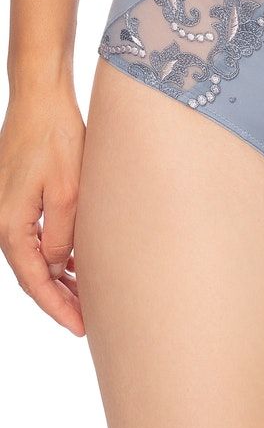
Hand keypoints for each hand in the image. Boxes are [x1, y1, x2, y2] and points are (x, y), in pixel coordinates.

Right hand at [0, 90, 85, 335]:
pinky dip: (58, 255)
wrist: (40, 99)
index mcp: (11, 224)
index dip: (57, 308)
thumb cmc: (55, 138)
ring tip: (90, 298)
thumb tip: (60, 267)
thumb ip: (63, 235)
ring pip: (36, 258)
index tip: (80, 328)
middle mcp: (4, 221)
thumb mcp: (67, 191)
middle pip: (33, 274)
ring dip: (61, 278)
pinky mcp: (20, 198)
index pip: (34, 281)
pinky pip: (37, 238)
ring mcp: (10, 209)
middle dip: (60, 299)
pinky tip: (79, 265)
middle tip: (91, 321)